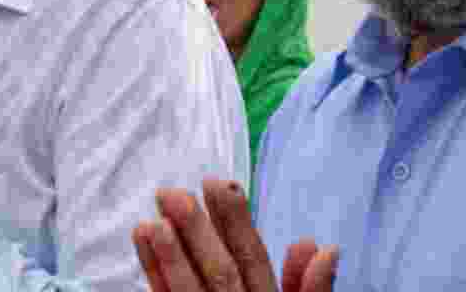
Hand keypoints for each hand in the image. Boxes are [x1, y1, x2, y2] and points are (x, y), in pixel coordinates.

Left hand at [133, 180, 337, 291]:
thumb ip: (309, 289)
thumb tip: (322, 246)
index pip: (254, 260)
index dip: (238, 223)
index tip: (222, 184)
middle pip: (220, 273)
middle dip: (197, 234)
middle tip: (174, 195)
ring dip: (169, 256)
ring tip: (151, 221)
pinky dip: (154, 273)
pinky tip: (143, 240)